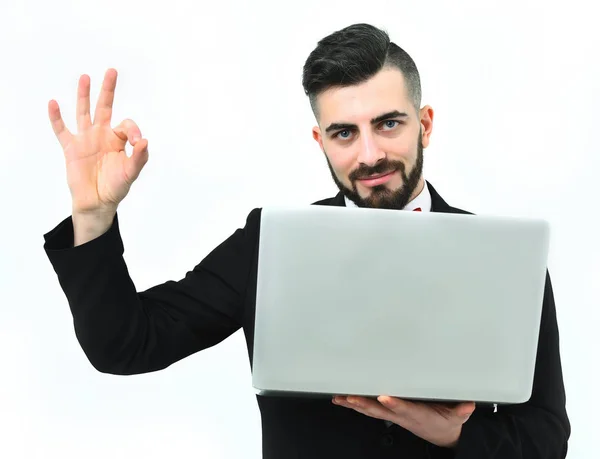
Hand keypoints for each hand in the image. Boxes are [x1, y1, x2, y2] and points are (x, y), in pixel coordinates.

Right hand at [48, 68, 148, 214]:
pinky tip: (53, 103)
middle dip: (108, 90)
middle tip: (112, 71)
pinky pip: (62, 130)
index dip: (133, 130)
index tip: (136, 143)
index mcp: (118, 140)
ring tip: (85, 78)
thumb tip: (144, 141)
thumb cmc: (116, 187)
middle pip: (104, 107)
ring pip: (84, 112)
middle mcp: (102, 135)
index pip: (126, 124)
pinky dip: (56, 118)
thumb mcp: (131, 173)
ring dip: (84, 95)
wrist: (97, 202)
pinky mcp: (71, 148)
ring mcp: (86, 140)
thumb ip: (139, 158)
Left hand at [333, 395, 474, 448]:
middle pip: (381, 411)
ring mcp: (394, 417)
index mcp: (418, 415)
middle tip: (351, 398)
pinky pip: (370, 410)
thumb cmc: (445, 421)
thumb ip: (461, 410)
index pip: (405, 409)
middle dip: (365, 405)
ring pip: (372, 411)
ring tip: (341, 398)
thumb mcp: (457, 417)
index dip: (394, 404)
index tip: (384, 398)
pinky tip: (344, 400)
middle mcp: (402, 416)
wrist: (441, 435)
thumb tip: (468, 405)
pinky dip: (356, 405)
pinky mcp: (389, 414)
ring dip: (356, 405)